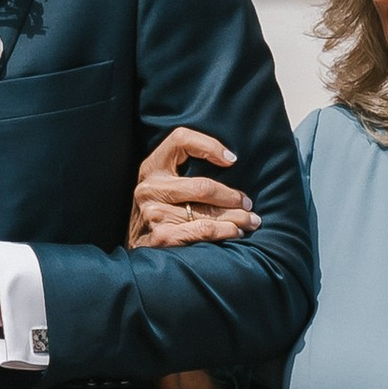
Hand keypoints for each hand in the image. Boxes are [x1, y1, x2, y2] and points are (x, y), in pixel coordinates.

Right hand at [129, 125, 253, 250]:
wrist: (136, 248)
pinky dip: (225, 231)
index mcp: (152, 167)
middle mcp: (150, 188)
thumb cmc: (159, 211)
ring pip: (208, 212)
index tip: (232, 160)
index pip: (180, 140)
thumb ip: (184, 172)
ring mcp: (154, 213)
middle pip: (203, 186)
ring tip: (250, 221)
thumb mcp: (163, 184)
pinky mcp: (162, 236)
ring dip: (236, 218)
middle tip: (248, 204)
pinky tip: (235, 232)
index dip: (209, 146)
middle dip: (232, 197)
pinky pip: (204, 230)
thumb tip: (229, 163)